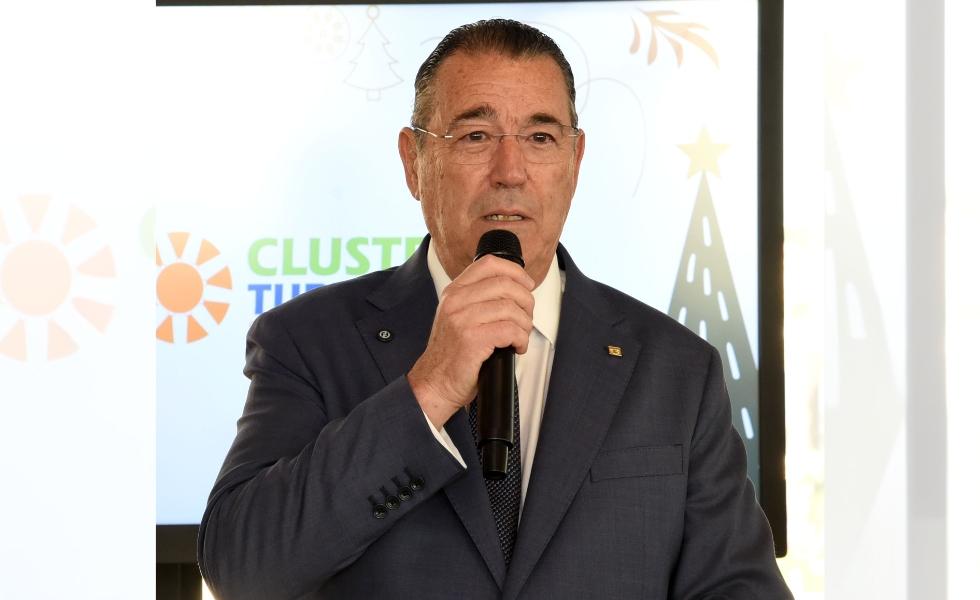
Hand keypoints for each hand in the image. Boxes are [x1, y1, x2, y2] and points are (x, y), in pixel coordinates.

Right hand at [408, 255, 534, 428]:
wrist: (435, 382)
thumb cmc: (451, 354)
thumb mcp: (458, 316)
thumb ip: (478, 299)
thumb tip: (515, 289)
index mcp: (455, 291)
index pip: (490, 264)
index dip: (516, 272)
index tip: (526, 286)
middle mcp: (457, 301)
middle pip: (506, 284)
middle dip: (526, 302)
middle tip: (525, 318)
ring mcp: (463, 319)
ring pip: (511, 308)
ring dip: (524, 325)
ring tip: (519, 337)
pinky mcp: (472, 339)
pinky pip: (510, 330)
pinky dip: (521, 340)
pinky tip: (516, 347)